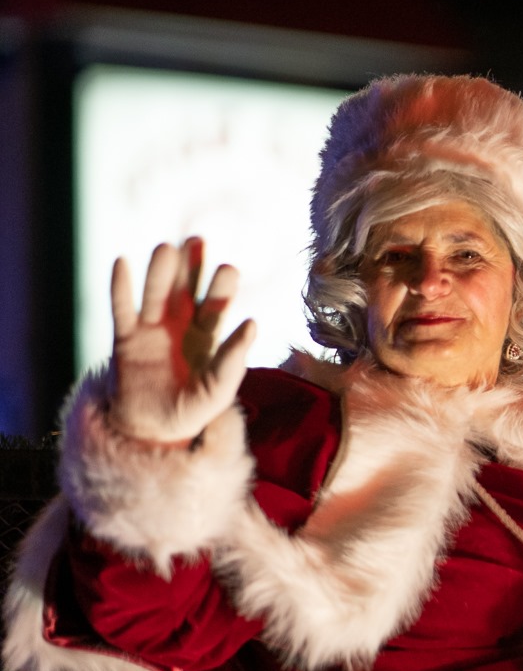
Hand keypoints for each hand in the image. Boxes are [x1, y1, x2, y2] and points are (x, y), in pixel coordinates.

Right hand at [109, 239, 256, 445]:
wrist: (154, 429)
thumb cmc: (194, 409)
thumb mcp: (220, 388)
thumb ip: (234, 358)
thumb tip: (253, 324)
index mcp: (207, 336)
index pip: (215, 306)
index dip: (221, 288)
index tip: (228, 268)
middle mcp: (179, 325)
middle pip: (185, 290)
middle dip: (190, 266)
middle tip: (197, 240)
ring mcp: (151, 329)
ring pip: (155, 294)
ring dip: (159, 272)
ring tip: (166, 248)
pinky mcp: (125, 339)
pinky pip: (122, 309)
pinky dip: (120, 287)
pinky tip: (122, 263)